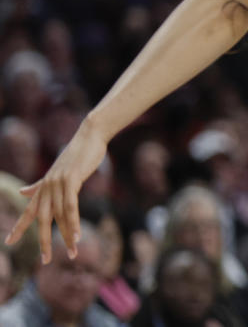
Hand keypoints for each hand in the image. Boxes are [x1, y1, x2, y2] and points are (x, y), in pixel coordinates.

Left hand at [5, 119, 107, 262]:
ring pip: (60, 216)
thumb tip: (22, 192)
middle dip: (44, 241)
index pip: (28, 212)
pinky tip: (78, 236)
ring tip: (72, 253)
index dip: (18, 228)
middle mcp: (47, 187)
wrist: (89, 135)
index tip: (8, 243)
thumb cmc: (76, 154)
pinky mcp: (71, 180)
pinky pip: (71, 207)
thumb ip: (39, 185)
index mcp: (43, 187)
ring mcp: (58, 184)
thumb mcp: (56, 172)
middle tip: (45, 260)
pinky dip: (74, 223)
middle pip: (42, 220)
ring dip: (67, 236)